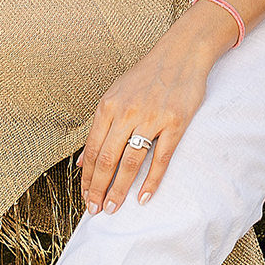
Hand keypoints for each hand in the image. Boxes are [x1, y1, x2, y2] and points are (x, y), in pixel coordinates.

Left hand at [81, 5, 236, 213]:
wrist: (181, 53)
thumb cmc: (148, 76)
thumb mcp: (116, 95)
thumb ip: (99, 127)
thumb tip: (82, 161)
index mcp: (108, 106)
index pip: (93, 150)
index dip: (88, 177)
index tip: (85, 197)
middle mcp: (126, 112)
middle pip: (107, 159)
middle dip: (98, 189)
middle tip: (95, 211)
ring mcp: (151, 118)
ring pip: (130, 162)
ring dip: (119, 189)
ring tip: (113, 208)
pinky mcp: (175, 123)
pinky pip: (160, 158)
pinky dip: (151, 181)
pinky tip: (143, 197)